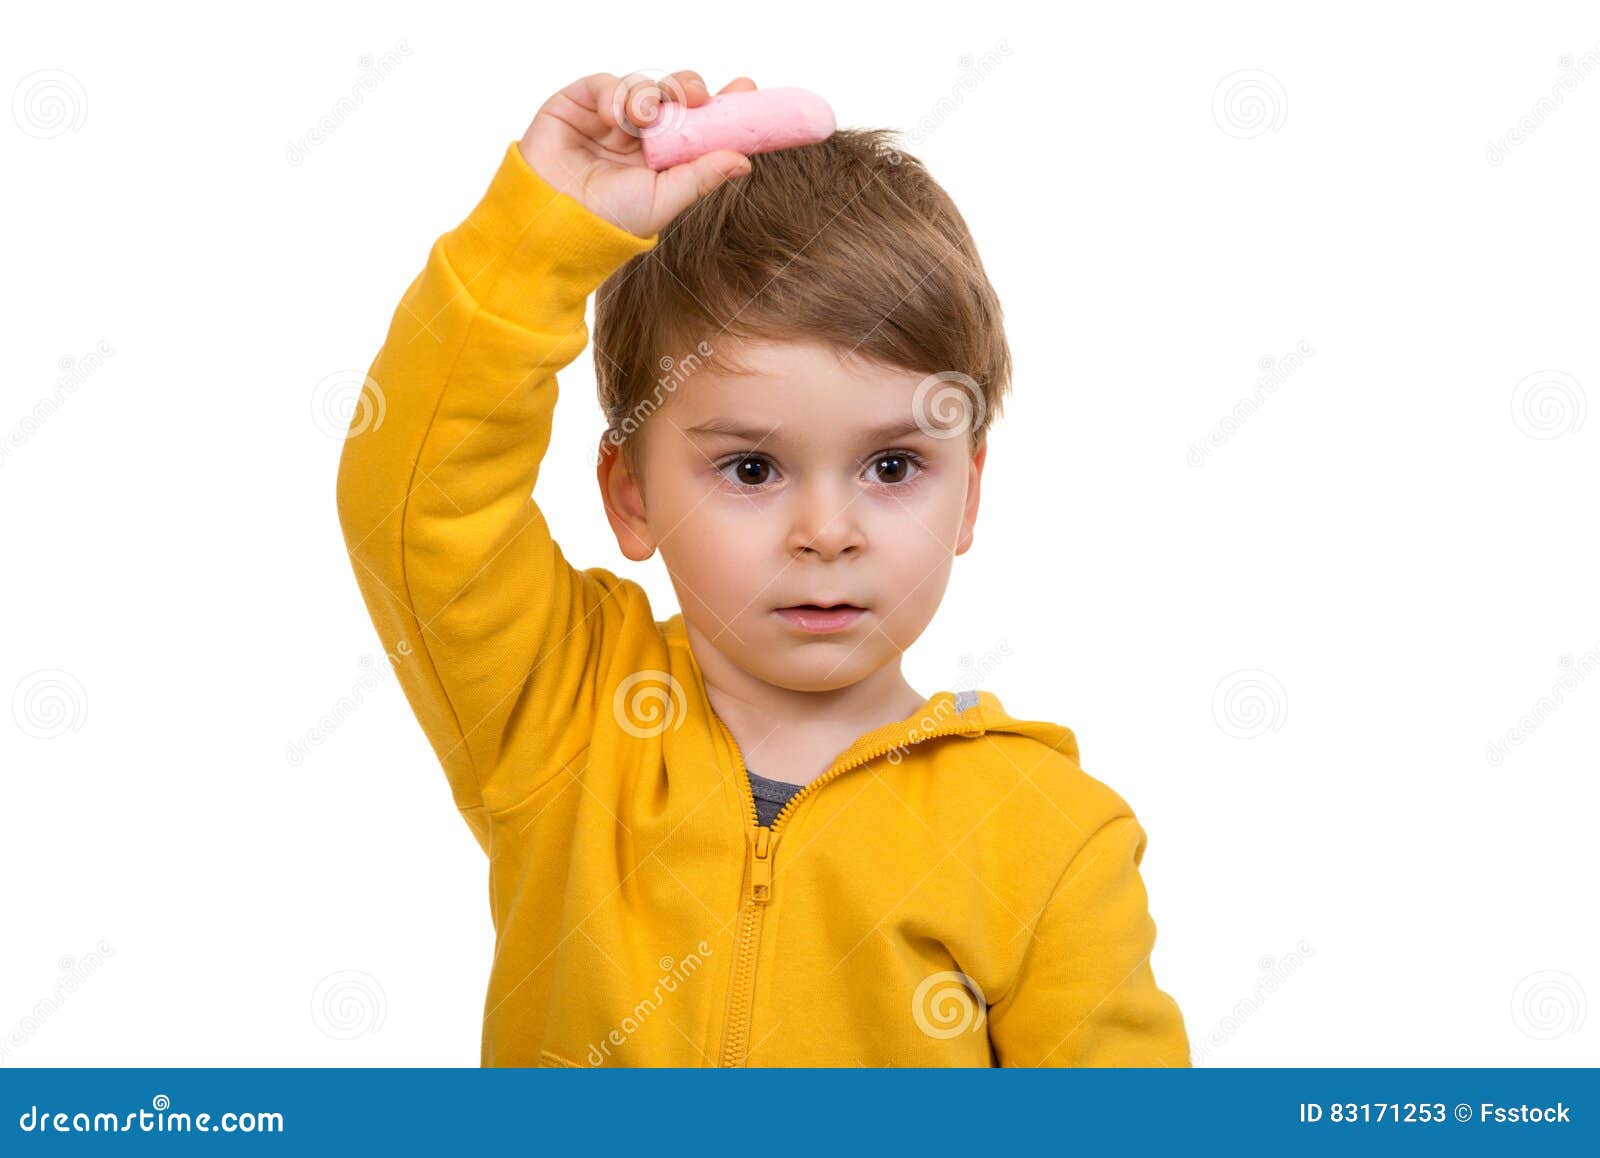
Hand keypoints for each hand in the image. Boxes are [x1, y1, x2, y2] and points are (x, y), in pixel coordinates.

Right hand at [520, 70, 756, 238]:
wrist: (557, 223)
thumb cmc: (609, 221)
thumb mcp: (664, 201)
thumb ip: (701, 177)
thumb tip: (744, 161)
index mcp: (662, 156)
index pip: (696, 122)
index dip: (720, 105)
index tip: (744, 90)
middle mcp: (638, 135)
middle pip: (673, 96)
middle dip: (688, 88)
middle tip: (699, 94)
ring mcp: (609, 118)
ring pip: (642, 86)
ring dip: (649, 95)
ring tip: (644, 117)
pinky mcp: (578, 104)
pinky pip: (605, 83)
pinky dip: (614, 93)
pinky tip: (614, 116)